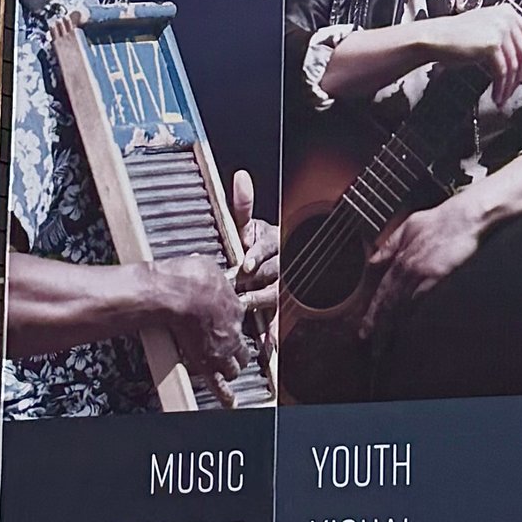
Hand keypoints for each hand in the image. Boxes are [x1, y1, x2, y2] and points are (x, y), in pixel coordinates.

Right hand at [150, 254, 254, 391]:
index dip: (233, 321)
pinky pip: (218, 385)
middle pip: (242, 347)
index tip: (227, 322)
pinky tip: (230, 402)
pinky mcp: (206, 363)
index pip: (239, 319)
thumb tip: (208, 272)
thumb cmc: (189, 278)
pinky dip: (225, 395)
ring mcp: (221, 350)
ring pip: (233, 367)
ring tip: (229, 374)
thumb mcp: (209, 268)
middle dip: (238, 351)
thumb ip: (213, 277)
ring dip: (231, 369)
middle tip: (233, 352)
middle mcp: (232, 331)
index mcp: (234, 307)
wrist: (175, 293)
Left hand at [229, 171, 278, 332]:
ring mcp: (282, 285)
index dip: (257, 253)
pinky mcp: (279, 306)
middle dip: (256, 279)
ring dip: (263, 301)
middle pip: (273, 271)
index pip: (268, 245)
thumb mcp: (247, 224)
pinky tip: (269, 344)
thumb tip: (241, 177)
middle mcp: (282, 262)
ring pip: (276, 293)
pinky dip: (274, 333)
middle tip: (239, 287)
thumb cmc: (255, 242)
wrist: (278, 261)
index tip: (246, 262)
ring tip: (246, 305)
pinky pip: (279, 319)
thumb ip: (243, 204)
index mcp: (273, 240)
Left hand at [355, 190, 484, 344]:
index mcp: (400, 257)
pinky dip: (409, 316)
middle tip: (371, 346)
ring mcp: (420, 272)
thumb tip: (372, 260)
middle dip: (378, 326)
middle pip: (387, 302)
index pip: (381, 291)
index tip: (366, 329)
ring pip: (399, 305)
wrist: (466, 216)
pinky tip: (406, 330)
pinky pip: (418, 301)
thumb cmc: (441, 219)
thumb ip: (390, 245)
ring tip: (383, 345)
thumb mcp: (408, 226)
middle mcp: (406, 267)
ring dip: (390, 326)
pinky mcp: (436, 276)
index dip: (372, 312)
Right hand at [413, 0, 521, 110]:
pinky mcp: (492, 44)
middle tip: (512, 90)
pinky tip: (496, 95)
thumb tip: (521, 67)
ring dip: (508, 86)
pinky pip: (502, 72)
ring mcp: (500, 29)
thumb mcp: (485, 32)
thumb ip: (505, 42)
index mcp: (508, 11)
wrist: (434, 38)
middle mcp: (507, 17)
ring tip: (502, 96)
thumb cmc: (454, 38)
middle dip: (519, 76)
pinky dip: (500, 87)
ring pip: (514, 66)